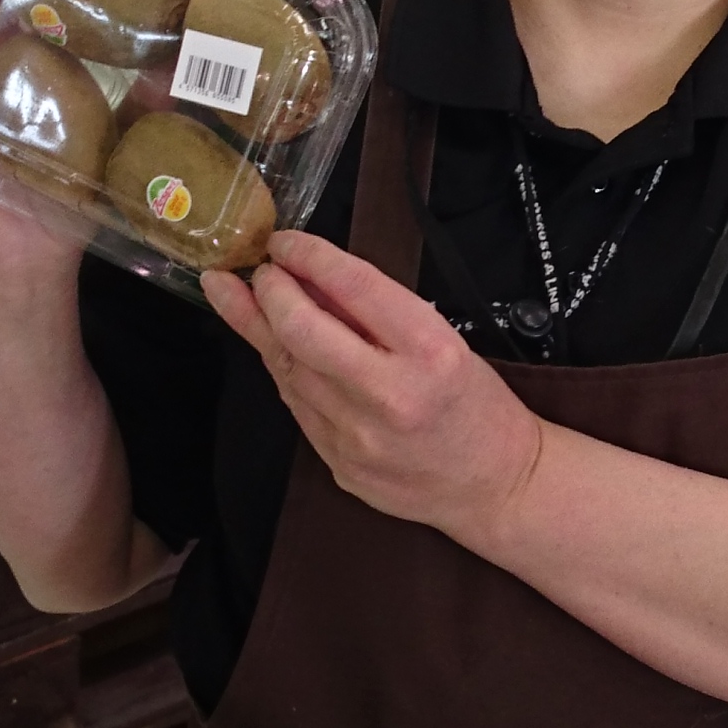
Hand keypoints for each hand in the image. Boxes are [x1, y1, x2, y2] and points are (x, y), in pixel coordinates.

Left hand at [204, 231, 547, 544]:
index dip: (309, 256)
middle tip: (258, 269)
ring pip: (286, 369)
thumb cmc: (476, 407)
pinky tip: (271, 346)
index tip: (286, 241)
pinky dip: (283, 369)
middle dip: (269, 290)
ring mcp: (358, 437)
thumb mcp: (446, 340)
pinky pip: (296, 406)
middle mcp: (390, 395)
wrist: (494, 486)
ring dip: (259, 326)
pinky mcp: (338, 464)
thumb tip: (315, 276)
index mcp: (429, 352)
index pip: (354, 287)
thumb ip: (378, 313)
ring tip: (232, 294)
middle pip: (301, 330)